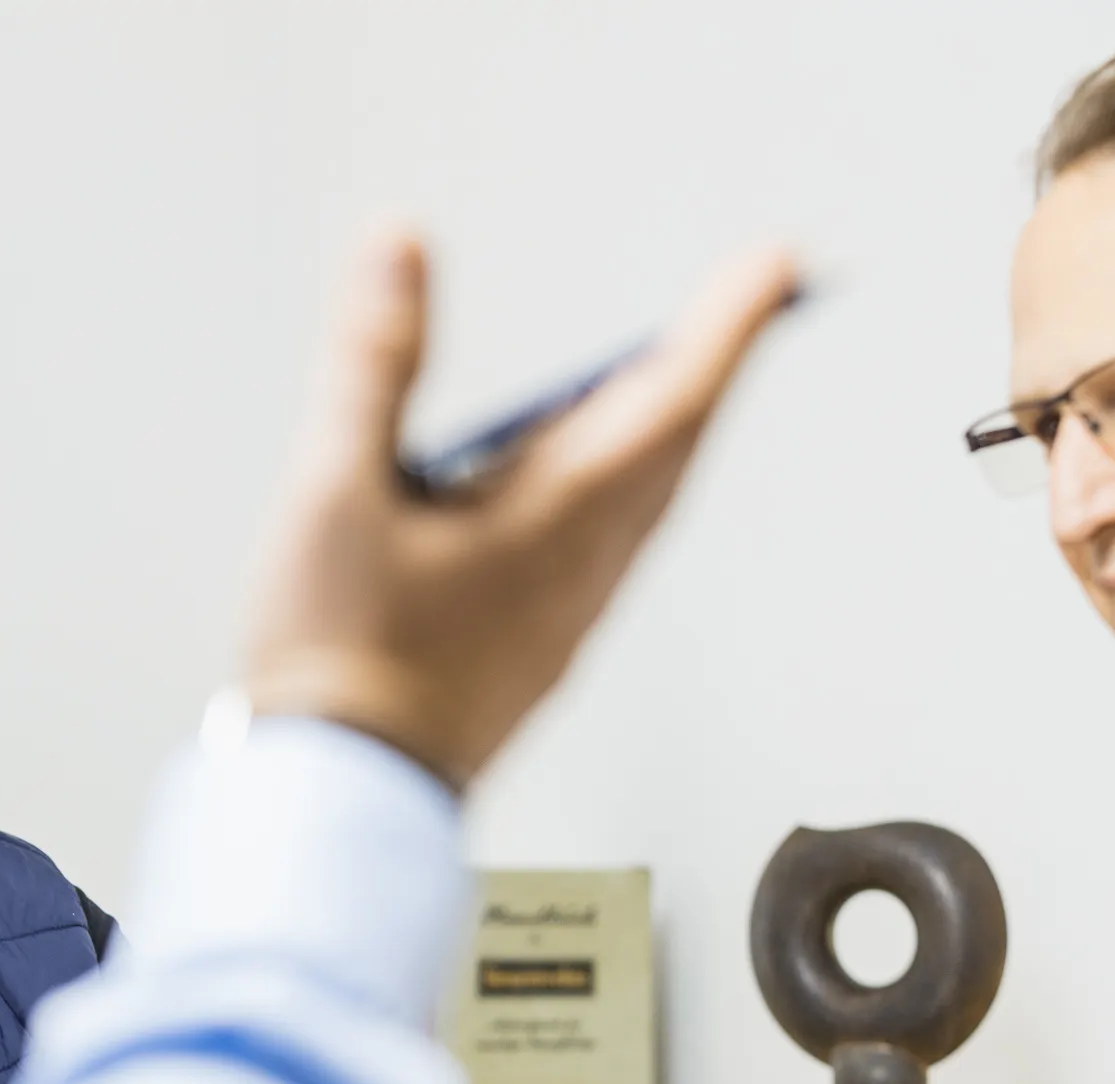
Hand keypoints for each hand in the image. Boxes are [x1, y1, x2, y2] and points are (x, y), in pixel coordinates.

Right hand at [245, 230, 798, 788]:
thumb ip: (374, 362)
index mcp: (557, 523)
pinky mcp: (533, 656)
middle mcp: (583, 573)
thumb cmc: (343, 665)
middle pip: (672, 451)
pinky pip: (602, 550)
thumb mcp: (338, 490)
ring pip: (641, 506)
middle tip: (742, 306)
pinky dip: (613, 491)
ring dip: (660, 431)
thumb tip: (403, 249)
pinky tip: (570, 491)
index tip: (776, 265)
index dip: (726, 324)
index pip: (670, 400)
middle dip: (705, 367)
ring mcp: (564, 622)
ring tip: (660, 382)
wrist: (342, 802)